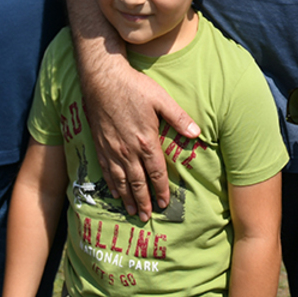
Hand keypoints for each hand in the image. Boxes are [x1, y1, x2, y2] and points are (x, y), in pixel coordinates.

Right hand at [80, 57, 198, 221]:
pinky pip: (106, 172)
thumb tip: (197, 133)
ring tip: (132, 212)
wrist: (103, 79)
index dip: (162, 191)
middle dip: (144, 202)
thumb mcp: (161, 99)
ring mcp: (113, 150)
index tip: (165, 204)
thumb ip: (179, 118)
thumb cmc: (134, 87)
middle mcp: (129, 151)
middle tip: (147, 217)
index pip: (156, 174)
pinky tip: (114, 193)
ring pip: (121, 182)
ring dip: (127, 199)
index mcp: (146, 141)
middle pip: (138, 183)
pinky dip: (111, 185)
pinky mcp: (100, 145)